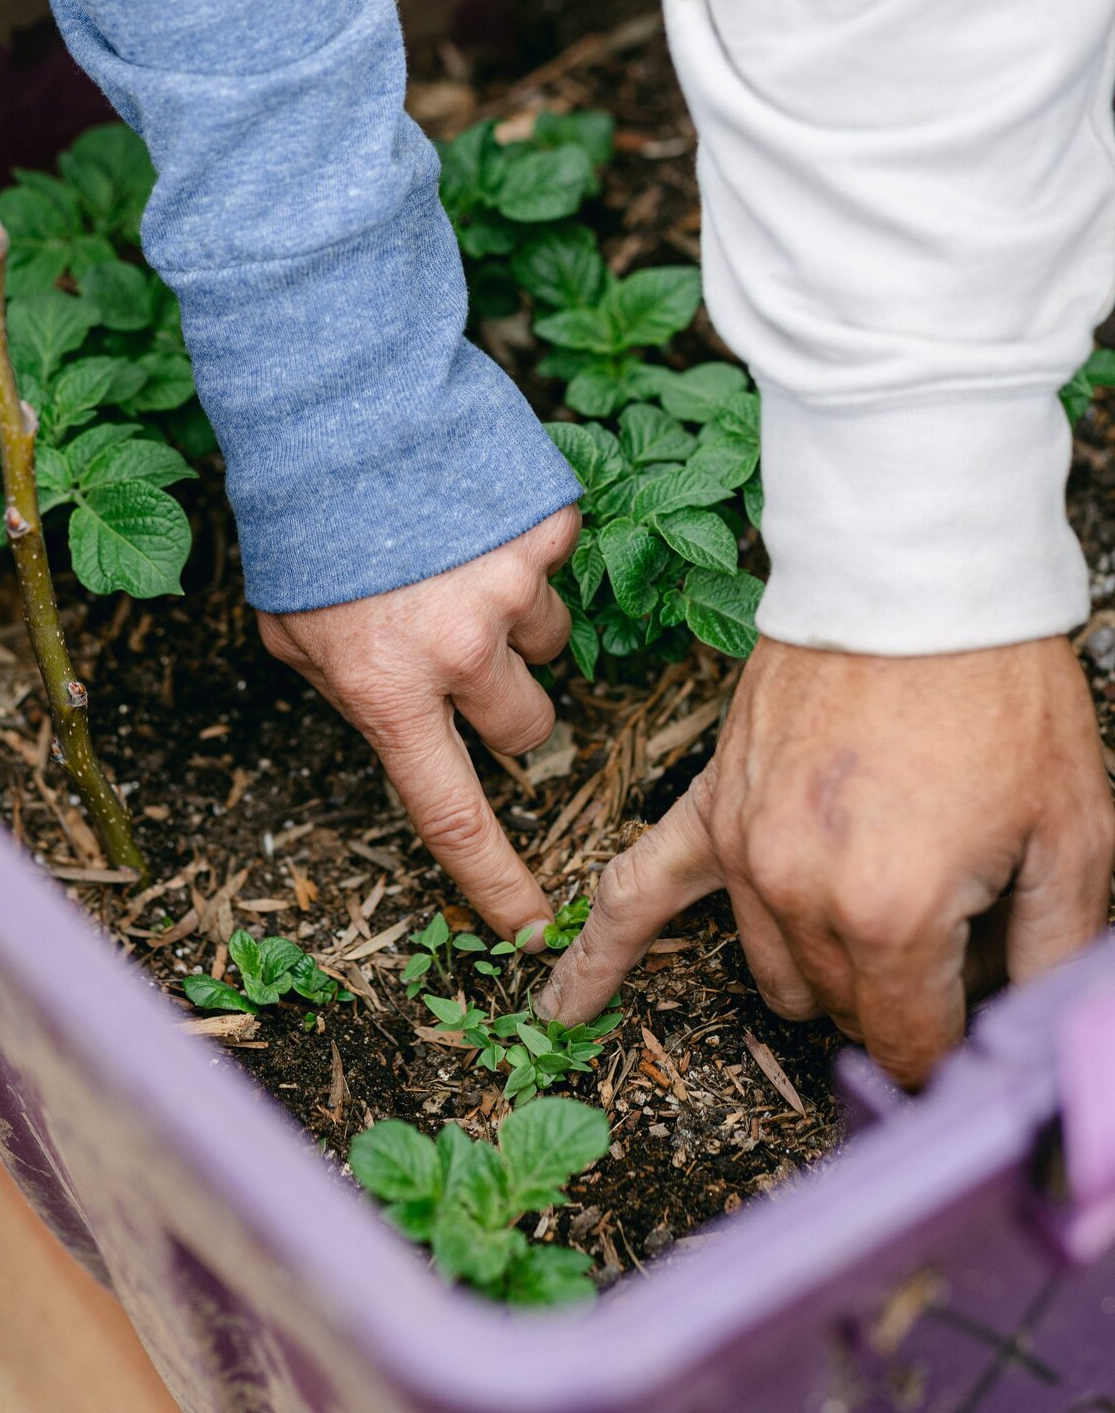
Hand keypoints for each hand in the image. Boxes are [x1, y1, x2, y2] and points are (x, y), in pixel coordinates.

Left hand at [257, 506, 578, 940]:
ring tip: (455, 561)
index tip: (529, 926)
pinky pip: (556, 565)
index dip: (494, 881)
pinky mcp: (547, 530)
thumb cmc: (303, 524)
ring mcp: (512, 588)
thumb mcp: (291, 631)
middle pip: (526, 727)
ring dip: (514, 621)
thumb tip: (393, 713)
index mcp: (388, 691)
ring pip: (548, 643)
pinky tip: (473, 513)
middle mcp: (460, 651)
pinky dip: (525, 550)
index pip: (452, 814)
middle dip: (502, 701)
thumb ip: (344, 688)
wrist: (336, 407)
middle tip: (458, 649)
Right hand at [539, 635, 1114, 1084]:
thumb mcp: (1076, 832)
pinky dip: (597, 958)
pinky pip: (635, 892)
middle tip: (961, 929)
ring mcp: (744, 851)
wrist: (921, 578)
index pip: (913, 1046)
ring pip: (776, 974)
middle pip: (846, 1012)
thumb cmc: (1002, 694)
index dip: (959, 1040)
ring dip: (825, 970)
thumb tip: (1034, 1038)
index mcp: (892, 915)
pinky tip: (562, 1010)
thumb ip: (1056, 956)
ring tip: (877, 914)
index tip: (983, 1014)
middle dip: (904, 994)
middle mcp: (801, 896)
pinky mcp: (714, 807)